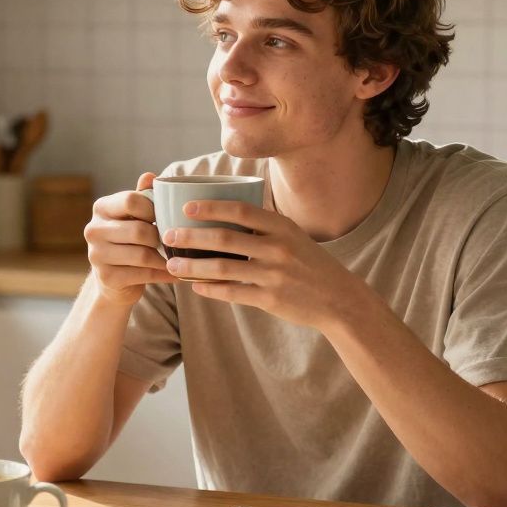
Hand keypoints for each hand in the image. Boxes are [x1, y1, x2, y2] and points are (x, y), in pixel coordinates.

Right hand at [84, 172, 177, 306]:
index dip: (154, 209)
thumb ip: (142, 196)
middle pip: (139, 230)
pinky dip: (163, 274)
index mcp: (101, 208)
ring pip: (142, 254)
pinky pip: (143, 274)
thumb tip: (149, 176)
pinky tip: (173, 273)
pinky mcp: (106, 278)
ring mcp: (96, 255)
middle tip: (173, 241)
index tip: (165, 217)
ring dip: (164, 258)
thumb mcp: (134, 215)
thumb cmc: (129, 240)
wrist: (114, 279)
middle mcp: (93, 230)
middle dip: (161, 237)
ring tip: (177, 257)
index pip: (131, 200)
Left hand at [161, 200, 365, 329]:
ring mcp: (274, 275)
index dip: (212, 207)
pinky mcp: (270, 299)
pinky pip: (233, 293)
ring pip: (223, 268)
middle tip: (168, 235)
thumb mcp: (293, 236)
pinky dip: (210, 289)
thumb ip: (264, 225)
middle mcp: (278, 248)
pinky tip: (195, 287)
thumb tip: (224, 212)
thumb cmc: (310, 263)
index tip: (187, 207)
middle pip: (225, 239)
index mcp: (282, 227)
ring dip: (193, 266)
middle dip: (192, 236)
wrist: (339, 299)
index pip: (241, 210)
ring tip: (172, 265)